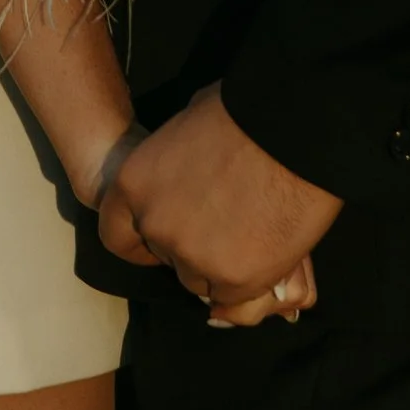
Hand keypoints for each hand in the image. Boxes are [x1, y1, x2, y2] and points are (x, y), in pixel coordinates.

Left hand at [99, 85, 342, 321]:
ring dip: (221, 266)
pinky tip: (269, 255)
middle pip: (166, 258)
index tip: (166, 242)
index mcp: (133, 185)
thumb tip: (186, 165)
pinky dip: (251, 281)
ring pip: (200, 280)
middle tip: (227, 228)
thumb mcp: (188, 125)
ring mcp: (192, 258)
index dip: (142, 243)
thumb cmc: (244, 113)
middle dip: (192, 248)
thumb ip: (174, 161)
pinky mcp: (233, 280)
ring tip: (255, 235)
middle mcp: (155, 226)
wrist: (293, 135)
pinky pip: (236, 296)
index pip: (117, 236)